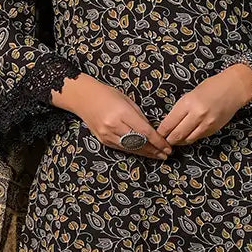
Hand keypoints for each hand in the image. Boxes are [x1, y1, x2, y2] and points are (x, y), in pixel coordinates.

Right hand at [51, 74, 172, 159]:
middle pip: (139, 143)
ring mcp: (107, 135)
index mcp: (122, 113)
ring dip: (146, 153)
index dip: (158, 142)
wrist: (83, 98)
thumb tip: (152, 131)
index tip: (168, 146)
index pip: (144, 132)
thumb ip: (140, 116)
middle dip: (154, 150)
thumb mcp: (127, 101)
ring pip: (131, 148)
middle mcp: (114, 126)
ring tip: (158, 156)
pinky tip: (144, 152)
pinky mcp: (103, 140)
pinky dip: (134, 151)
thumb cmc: (107, 95)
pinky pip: (122, 148)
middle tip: (166, 154)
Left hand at [156, 64, 251, 145]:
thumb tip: (169, 122)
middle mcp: (197, 115)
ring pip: (187, 139)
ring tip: (173, 140)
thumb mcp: (191, 94)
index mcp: (188, 103)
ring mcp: (206, 124)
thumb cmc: (211, 86)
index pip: (169, 123)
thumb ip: (181, 108)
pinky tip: (186, 136)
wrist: (234, 88)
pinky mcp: (213, 129)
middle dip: (168, 140)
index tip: (157, 134)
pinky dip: (189, 139)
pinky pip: (197, 138)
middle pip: (176, 135)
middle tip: (163, 141)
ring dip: (178, 141)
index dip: (161, 132)